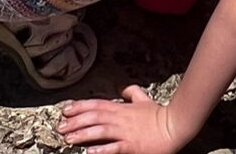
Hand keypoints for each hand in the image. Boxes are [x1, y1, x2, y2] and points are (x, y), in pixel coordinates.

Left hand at [58, 86, 187, 153]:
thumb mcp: (144, 99)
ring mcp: (126, 132)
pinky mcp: (132, 146)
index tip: (65, 110)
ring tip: (69, 139)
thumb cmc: (159, 114)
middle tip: (60, 127)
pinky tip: (90, 152)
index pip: (96, 104)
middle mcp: (120, 118)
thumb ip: (131, 92)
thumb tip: (122, 88)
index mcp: (122, 108)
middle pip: (94, 117)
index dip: (80, 106)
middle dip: (75, 121)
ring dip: (83, 134)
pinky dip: (101, 149)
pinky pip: (114, 147)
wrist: (175, 125)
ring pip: (100, 131)